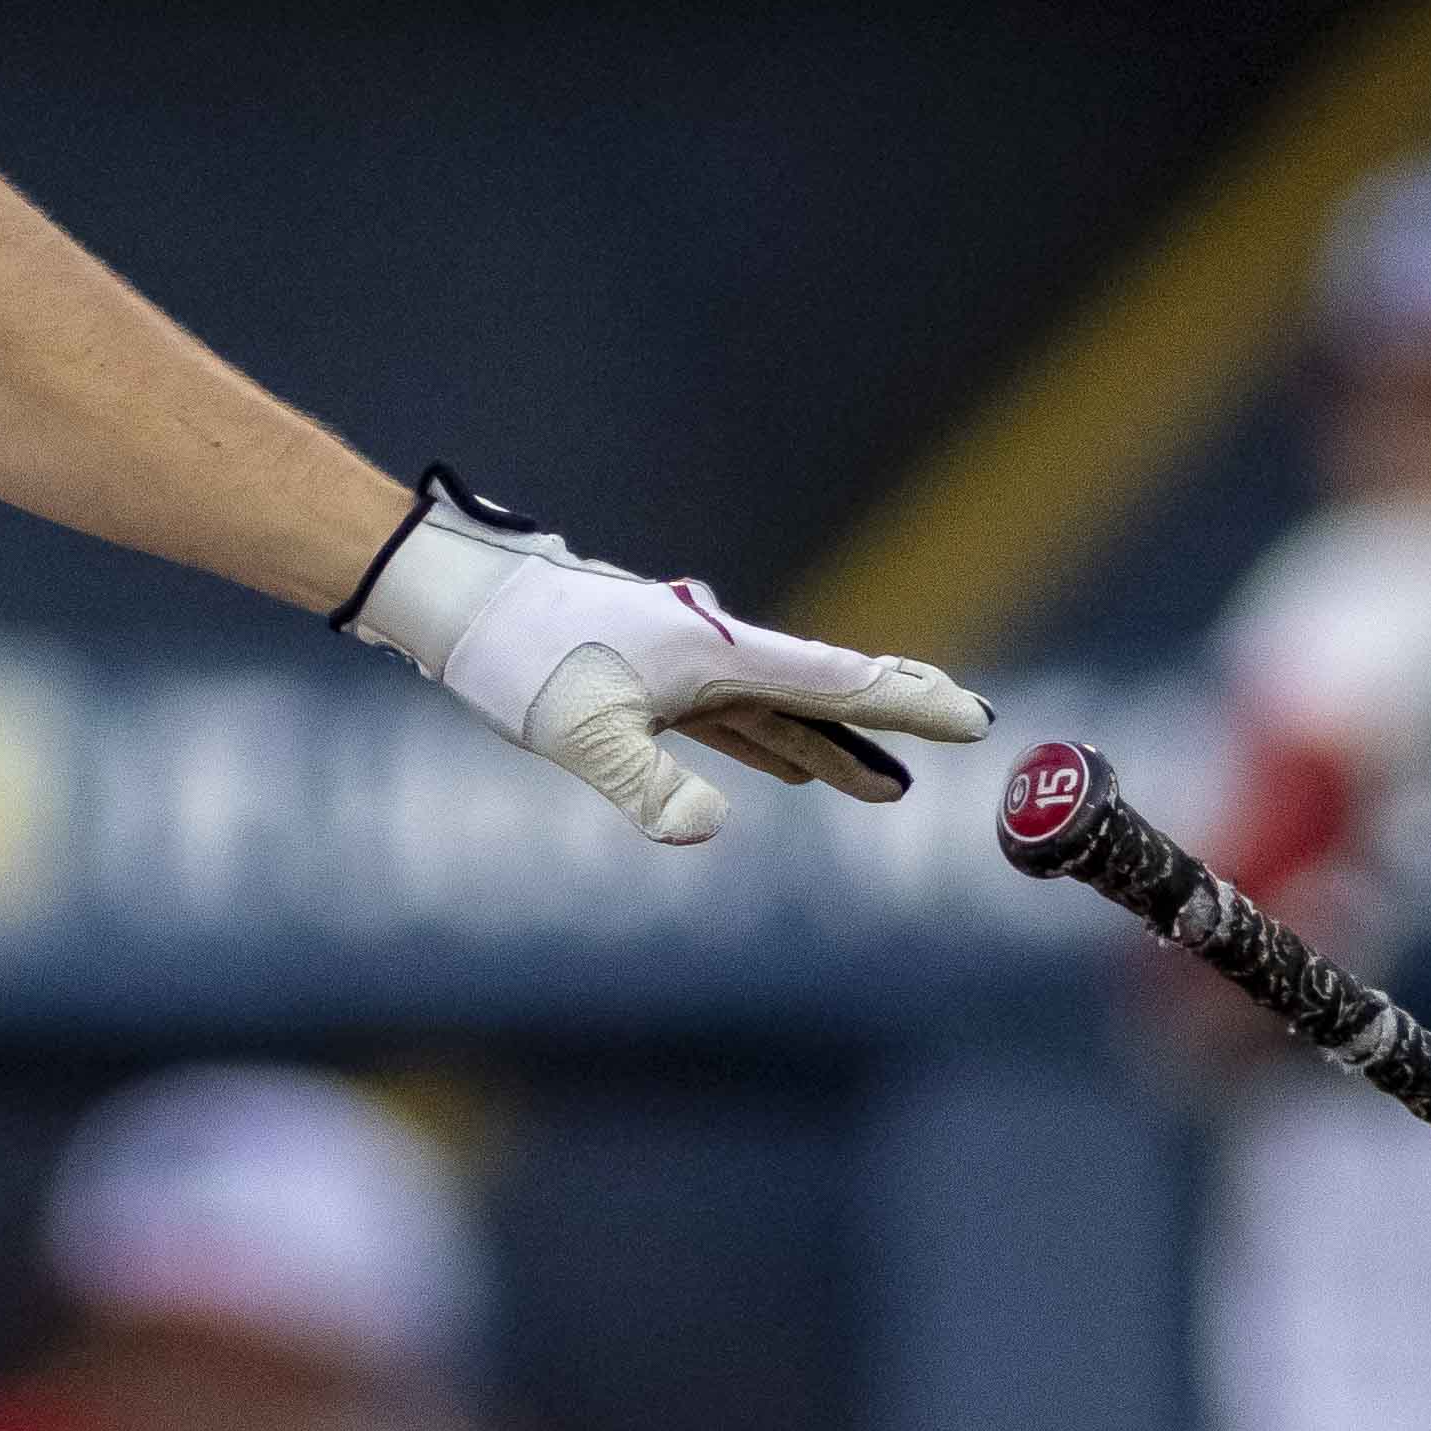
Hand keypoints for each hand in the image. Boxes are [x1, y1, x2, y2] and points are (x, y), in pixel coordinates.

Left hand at [340, 478, 985, 846]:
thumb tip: (710, 831)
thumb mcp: (581, 735)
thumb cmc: (518, 657)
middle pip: (823, 689)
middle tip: (961, 727)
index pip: (834, 685)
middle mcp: (713, 654)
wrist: (458, 600)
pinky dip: (770, 742)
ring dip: (832, 745)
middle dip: (891, 714)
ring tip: (883, 785)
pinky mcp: (651, 679)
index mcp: (716, 657)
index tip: (971, 717)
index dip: (906, 704)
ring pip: (779, 711)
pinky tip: (789, 769)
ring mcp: (684, 666)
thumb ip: (648, 787)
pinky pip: (732, 718)